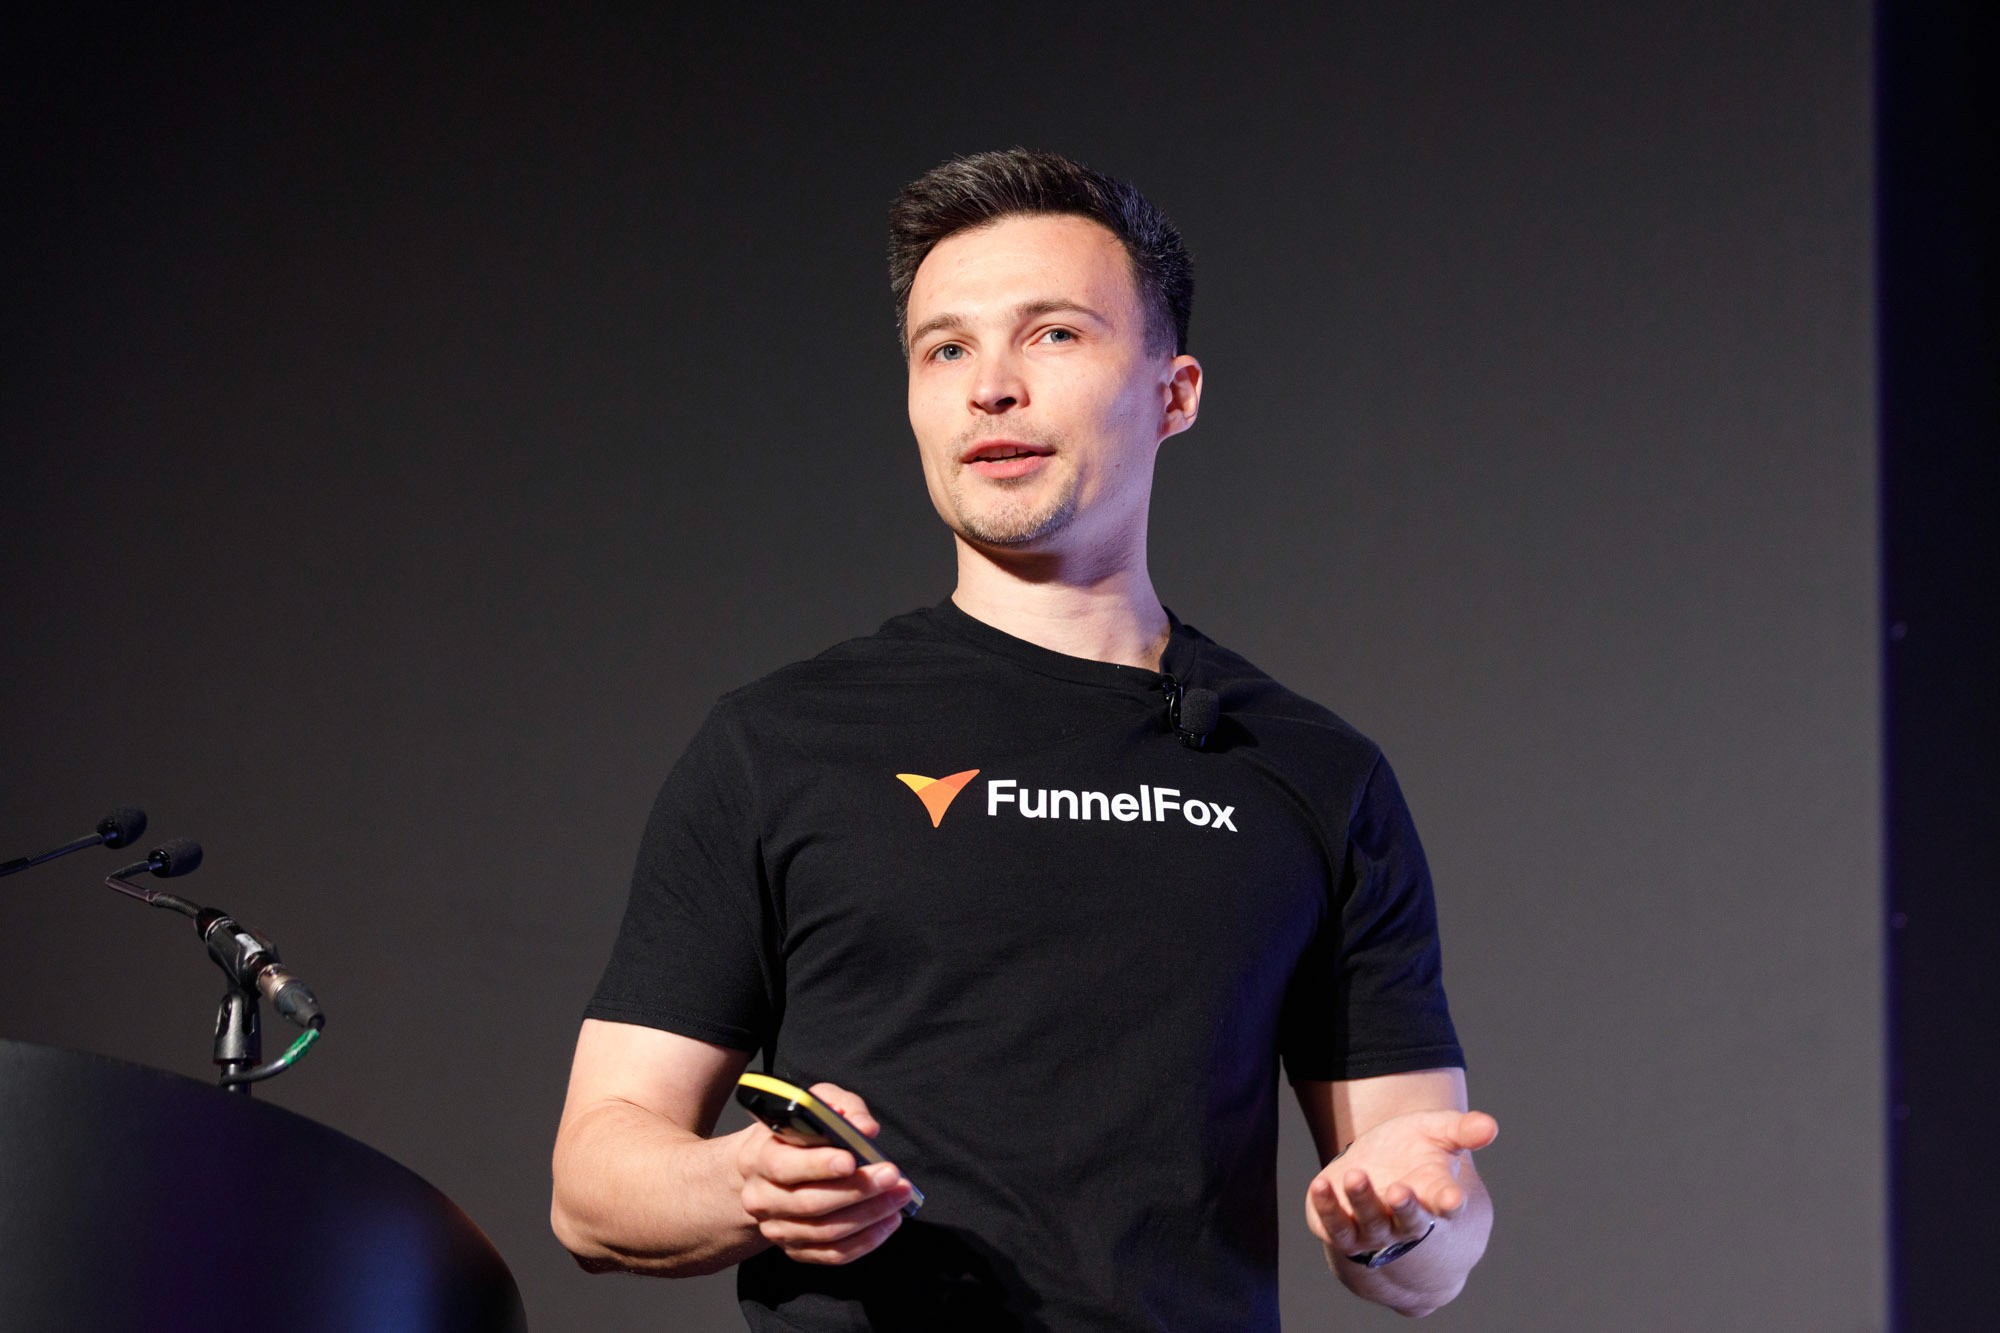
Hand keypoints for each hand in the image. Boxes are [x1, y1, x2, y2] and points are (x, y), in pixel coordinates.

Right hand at [737, 1082, 913, 1264]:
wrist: (764, 1171)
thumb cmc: (795, 1133)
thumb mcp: (813, 1106)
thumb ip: (841, 1109)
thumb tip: (866, 1129)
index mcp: (758, 1157)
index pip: (785, 1166)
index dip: (819, 1165)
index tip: (852, 1160)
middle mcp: (761, 1198)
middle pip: (810, 1203)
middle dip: (857, 1190)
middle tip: (892, 1175)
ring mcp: (777, 1228)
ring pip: (826, 1232)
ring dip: (869, 1216)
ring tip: (899, 1196)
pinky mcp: (795, 1249)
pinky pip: (833, 1255)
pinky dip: (866, 1240)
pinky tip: (888, 1221)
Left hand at [1305, 1108, 1497, 1262]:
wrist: (1378, 1173)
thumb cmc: (1415, 1151)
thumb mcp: (1439, 1132)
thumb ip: (1463, 1130)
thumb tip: (1490, 1126)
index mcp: (1434, 1197)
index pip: (1447, 1203)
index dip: (1450, 1202)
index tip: (1454, 1199)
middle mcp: (1406, 1220)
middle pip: (1409, 1223)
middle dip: (1405, 1209)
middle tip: (1399, 1191)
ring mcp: (1374, 1229)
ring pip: (1371, 1224)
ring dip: (1363, 1202)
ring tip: (1355, 1175)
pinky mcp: (1342, 1229)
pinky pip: (1335, 1226)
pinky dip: (1327, 1208)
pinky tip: (1320, 1185)